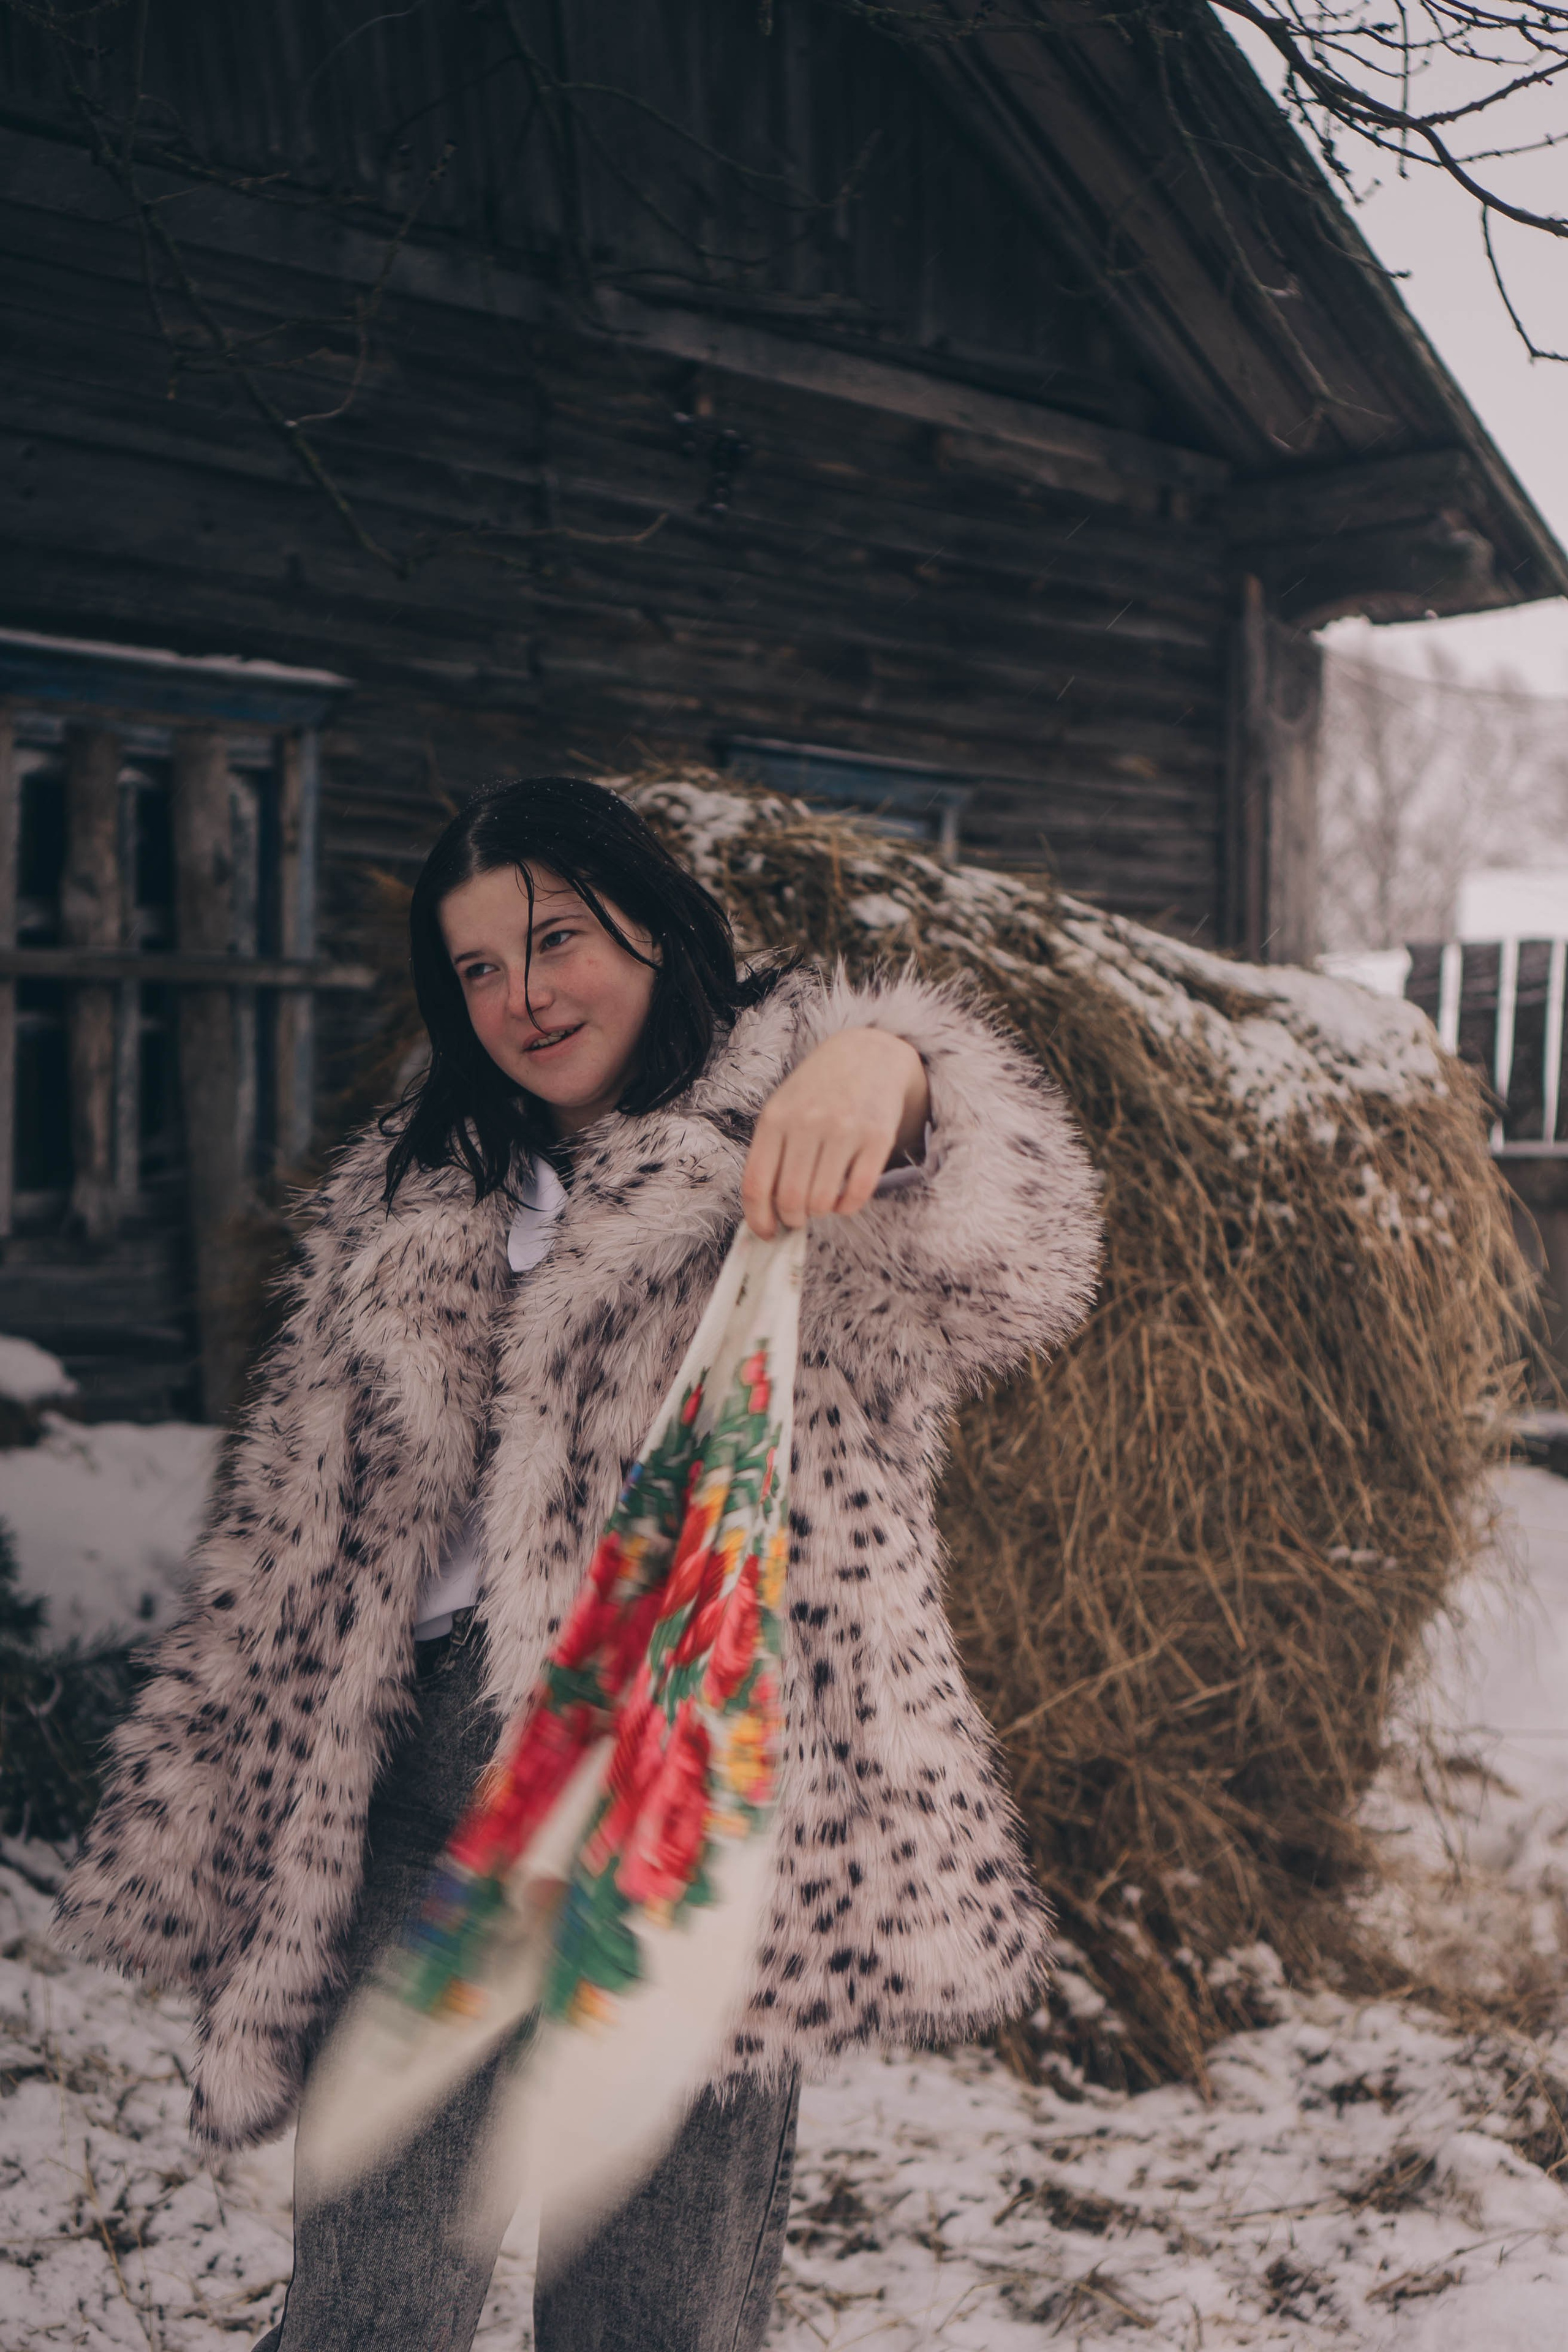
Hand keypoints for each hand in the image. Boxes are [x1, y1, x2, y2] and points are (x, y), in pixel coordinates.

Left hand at [742, 1028, 929, 1238]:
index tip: (766, 1232)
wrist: (866, 1054)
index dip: (758, 1219)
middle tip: (798, 1218)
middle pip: (790, 1199)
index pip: (757, 1184)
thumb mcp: (783, 1110)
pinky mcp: (877, 1137)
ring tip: (821, 1202)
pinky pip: (858, 1194)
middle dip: (792, 1219)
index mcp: (775, 1118)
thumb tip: (764, 1214)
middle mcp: (807, 1123)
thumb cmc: (816, 1091)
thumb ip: (771, 1155)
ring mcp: (844, 1129)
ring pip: (823, 1201)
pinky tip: (844, 1198)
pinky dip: (848, 1207)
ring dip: (820, 1212)